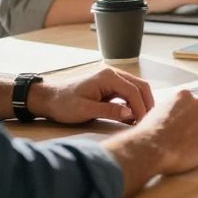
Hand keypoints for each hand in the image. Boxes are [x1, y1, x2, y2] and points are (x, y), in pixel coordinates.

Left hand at [30, 68, 154, 124]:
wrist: (50, 98)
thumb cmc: (64, 104)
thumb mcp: (85, 110)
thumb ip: (109, 111)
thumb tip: (130, 114)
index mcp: (108, 77)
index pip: (133, 91)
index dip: (141, 108)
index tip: (142, 124)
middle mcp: (113, 73)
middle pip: (140, 86)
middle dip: (146, 104)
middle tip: (147, 122)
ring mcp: (112, 78)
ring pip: (136, 89)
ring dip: (141, 104)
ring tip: (141, 121)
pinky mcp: (110, 85)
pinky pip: (128, 93)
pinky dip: (133, 104)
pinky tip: (131, 117)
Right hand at [102, 89, 197, 196]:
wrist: (151, 148)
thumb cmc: (148, 135)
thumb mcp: (157, 113)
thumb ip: (170, 112)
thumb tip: (171, 119)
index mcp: (185, 96)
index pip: (194, 107)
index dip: (189, 121)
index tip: (184, 129)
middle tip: (186, 142)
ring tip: (189, 151)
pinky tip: (195, 158)